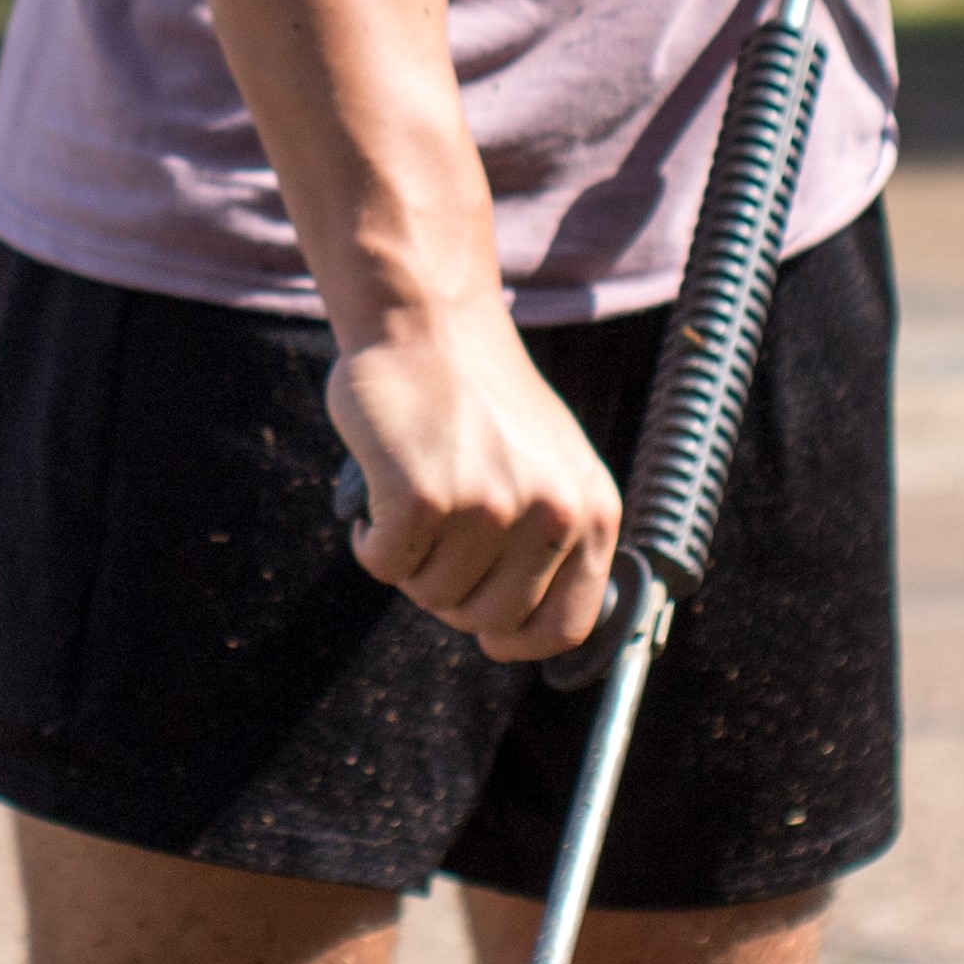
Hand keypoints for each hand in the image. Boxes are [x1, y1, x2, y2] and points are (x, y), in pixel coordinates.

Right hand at [329, 303, 620, 661]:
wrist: (427, 323)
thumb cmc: (480, 399)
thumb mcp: (551, 465)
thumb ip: (552, 539)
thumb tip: (517, 633)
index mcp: (592, 510)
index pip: (565, 627)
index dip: (516, 639)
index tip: (486, 632)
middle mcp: (551, 514)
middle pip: (487, 620)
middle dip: (449, 592)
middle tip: (434, 540)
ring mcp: (489, 507)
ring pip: (430, 595)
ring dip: (409, 560)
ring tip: (412, 500)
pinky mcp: (423, 499)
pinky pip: (384, 566)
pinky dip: (370, 541)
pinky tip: (378, 497)